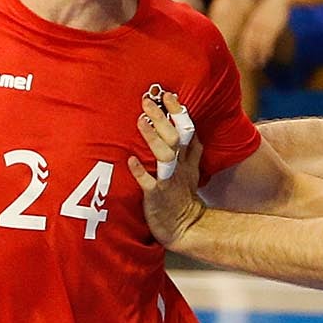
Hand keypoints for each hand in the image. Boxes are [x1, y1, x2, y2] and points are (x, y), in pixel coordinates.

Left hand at [127, 91, 205, 248]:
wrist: (185, 227)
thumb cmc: (182, 197)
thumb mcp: (192, 171)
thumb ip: (190, 151)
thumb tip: (186, 129)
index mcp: (187, 159)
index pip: (188, 130)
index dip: (179, 112)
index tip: (168, 95)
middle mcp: (180, 167)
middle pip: (175, 137)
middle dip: (163, 118)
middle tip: (147, 101)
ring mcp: (169, 181)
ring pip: (165, 156)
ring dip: (153, 138)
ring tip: (141, 121)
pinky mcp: (157, 197)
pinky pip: (149, 183)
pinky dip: (140, 172)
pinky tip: (130, 160)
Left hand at [237, 0, 290, 73]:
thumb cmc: (271, 7)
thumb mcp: (261, 14)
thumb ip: (257, 23)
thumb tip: (256, 33)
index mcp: (252, 22)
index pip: (246, 38)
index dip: (244, 49)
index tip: (244, 58)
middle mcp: (256, 24)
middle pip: (250, 42)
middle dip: (249, 54)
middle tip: (250, 64)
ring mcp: (265, 26)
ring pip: (260, 43)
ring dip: (259, 54)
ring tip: (259, 63)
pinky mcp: (274, 26)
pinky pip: (269, 40)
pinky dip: (268, 49)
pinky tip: (268, 55)